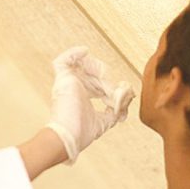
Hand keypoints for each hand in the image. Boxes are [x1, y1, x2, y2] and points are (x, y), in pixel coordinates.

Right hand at [46, 46, 134, 163]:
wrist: (69, 136)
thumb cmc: (82, 133)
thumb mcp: (105, 120)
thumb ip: (116, 110)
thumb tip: (127, 100)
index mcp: (82, 97)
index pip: (98, 85)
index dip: (112, 87)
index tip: (123, 94)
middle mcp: (74, 88)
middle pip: (94, 75)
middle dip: (108, 81)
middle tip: (117, 91)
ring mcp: (67, 83)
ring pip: (85, 66)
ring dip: (98, 69)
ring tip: (106, 80)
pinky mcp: (62, 79)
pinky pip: (63, 61)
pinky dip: (74, 53)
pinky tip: (85, 51)